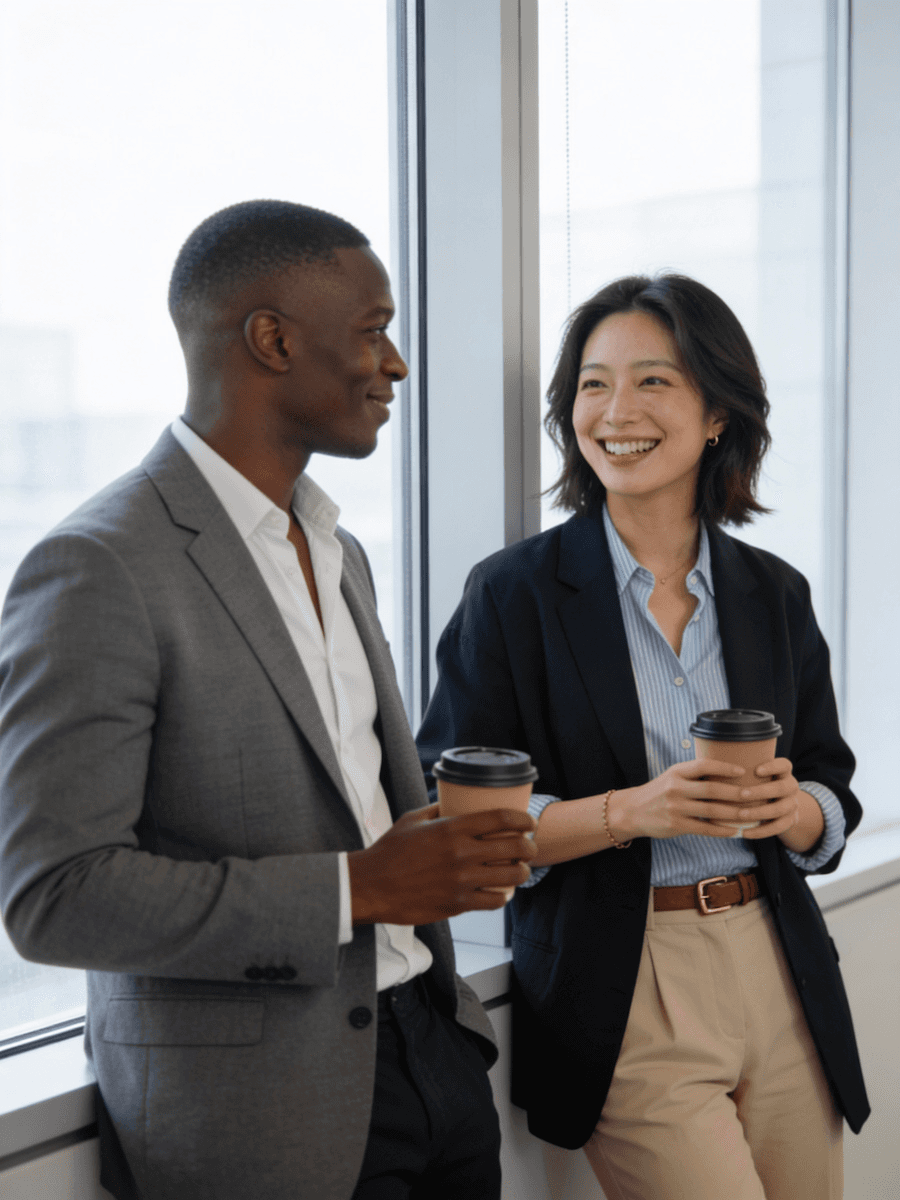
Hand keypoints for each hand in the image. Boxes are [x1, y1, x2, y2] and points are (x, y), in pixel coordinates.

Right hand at [347, 803, 537, 925]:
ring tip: (519, 870)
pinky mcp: (458, 904)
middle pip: (515, 848)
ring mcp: (462, 881)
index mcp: (451, 829)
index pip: (501, 818)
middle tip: (529, 847)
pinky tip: (500, 891)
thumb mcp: (413, 820)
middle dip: (530, 847)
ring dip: (521, 873)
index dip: (523, 819)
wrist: (371, 886)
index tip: (529, 822)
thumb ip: (437, 810)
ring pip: (511, 877)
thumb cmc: (390, 851)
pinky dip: (502, 896)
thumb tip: (455, 803)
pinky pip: (494, 901)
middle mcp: (461, 854)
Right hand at [608, 759, 747, 840]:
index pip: (704, 765)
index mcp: (677, 772)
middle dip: (735, 793)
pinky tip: (734, 830)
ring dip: (733, 813)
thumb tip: (726, 772)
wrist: (633, 811)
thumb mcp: (672, 776)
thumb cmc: (659, 791)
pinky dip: (722, 830)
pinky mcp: (676, 825)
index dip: (724, 768)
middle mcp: (676, 788)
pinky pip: (705, 828)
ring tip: (750, 814)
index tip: (742, 771)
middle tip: (753, 794)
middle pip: (712, 789)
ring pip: (712, 810)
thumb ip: (694, 774)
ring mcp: (676, 807)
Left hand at [730, 758, 824, 851]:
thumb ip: (743, 771)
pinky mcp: (790, 821)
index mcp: (783, 773)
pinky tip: (745, 833)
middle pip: (782, 787)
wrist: (780, 808)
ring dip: (759, 812)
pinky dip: (761, 831)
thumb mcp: (756, 776)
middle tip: (742, 794)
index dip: (773, 767)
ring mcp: (792, 804)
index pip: (785, 765)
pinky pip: (778, 827)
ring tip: (741, 814)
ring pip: (780, 809)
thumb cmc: (758, 786)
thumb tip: (710, 765)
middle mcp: (791, 787)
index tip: (756, 770)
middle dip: (761, 791)